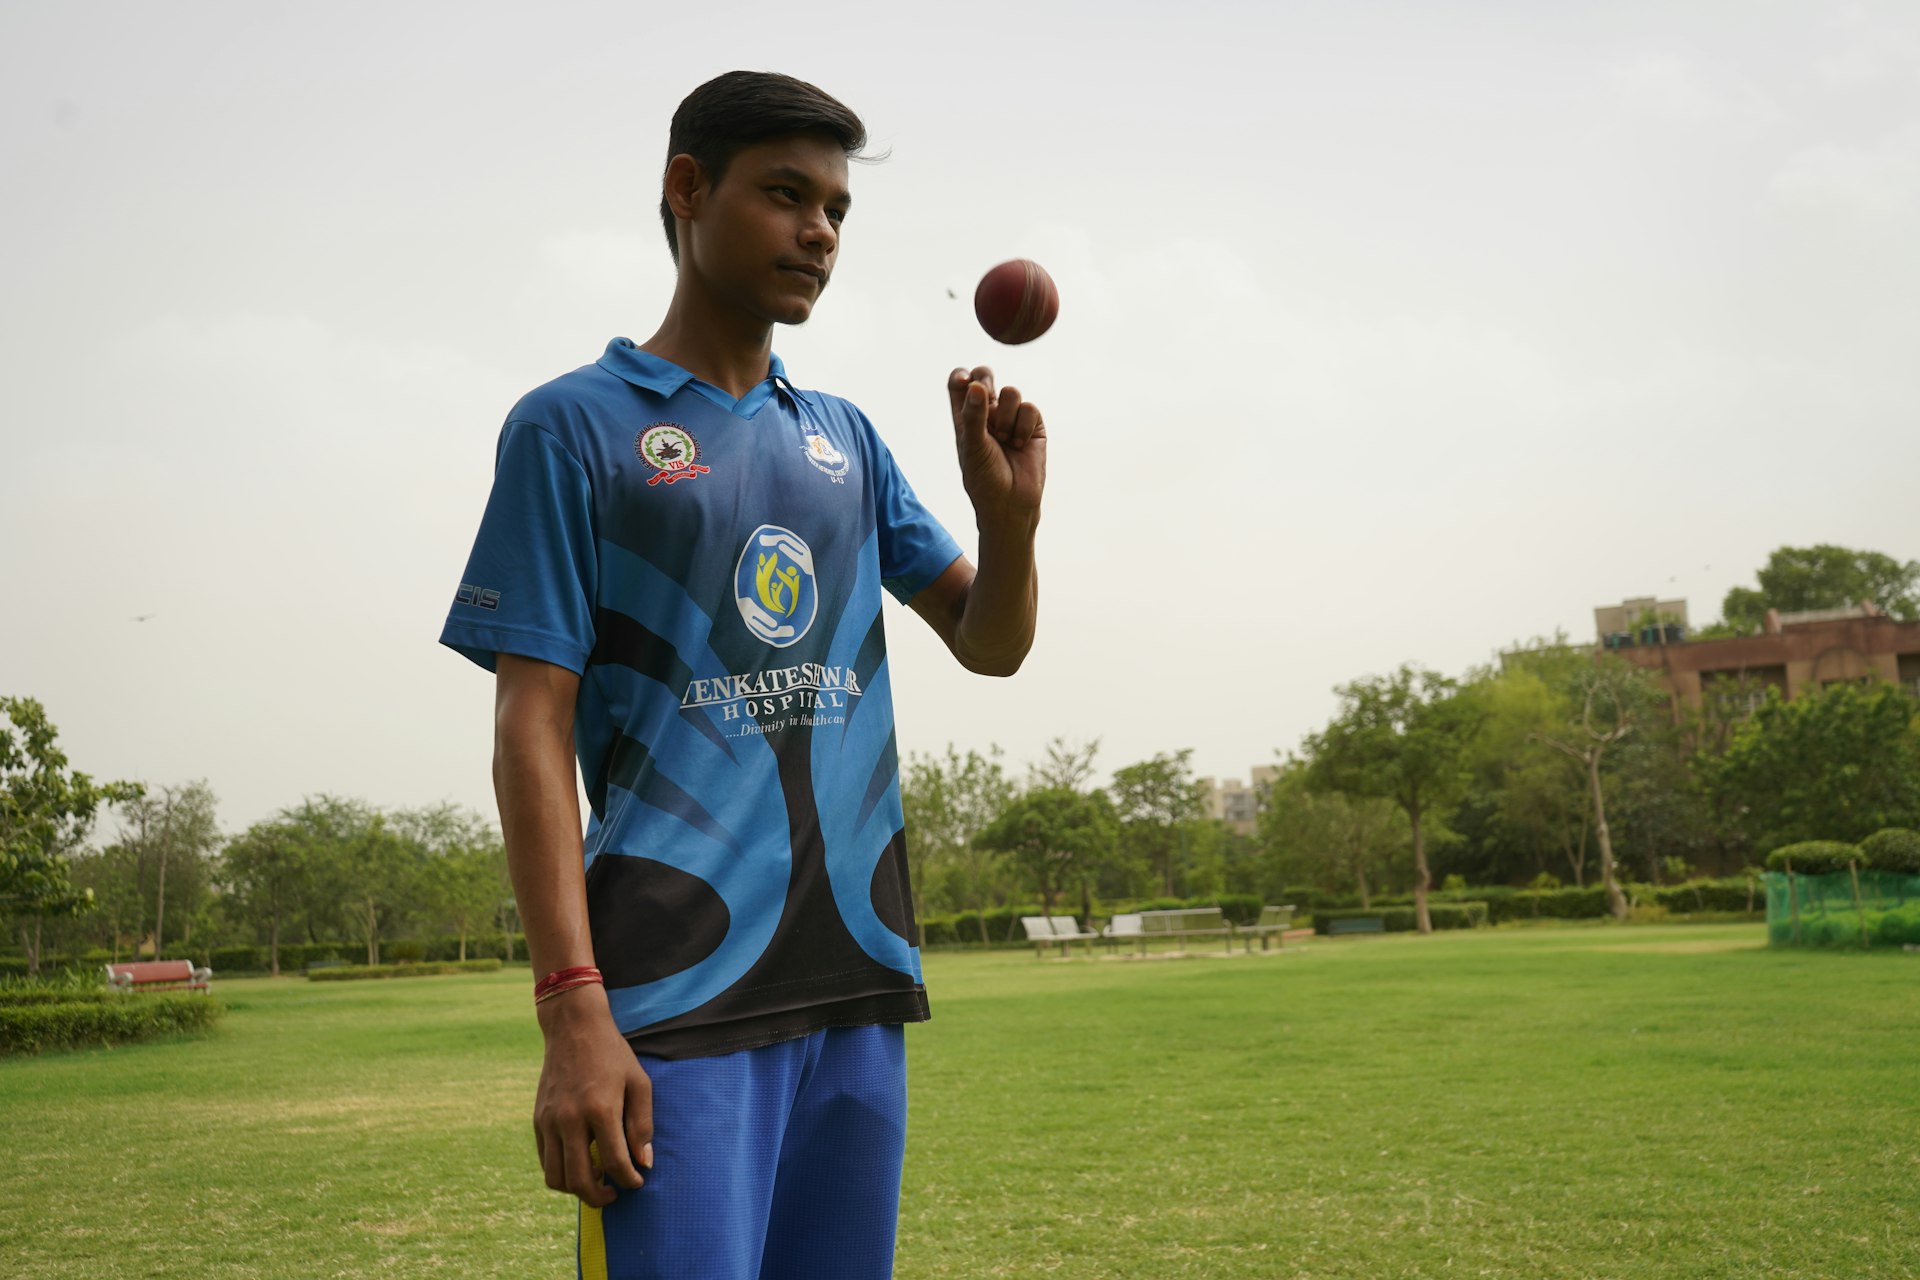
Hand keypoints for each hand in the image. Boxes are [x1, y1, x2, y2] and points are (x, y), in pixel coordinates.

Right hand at [532, 985, 652, 1206]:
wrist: (574, 1028)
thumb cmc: (613, 1054)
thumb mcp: (639, 1083)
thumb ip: (642, 1125)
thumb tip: (643, 1163)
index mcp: (600, 1109)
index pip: (615, 1163)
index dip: (629, 1180)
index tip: (637, 1182)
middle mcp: (570, 1119)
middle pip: (579, 1181)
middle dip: (600, 1197)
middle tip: (615, 1193)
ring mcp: (549, 1121)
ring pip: (555, 1178)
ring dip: (576, 1189)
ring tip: (596, 1179)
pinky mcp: (538, 1120)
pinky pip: (544, 1160)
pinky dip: (561, 1171)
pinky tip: (580, 1162)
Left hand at [948, 366, 1045, 530]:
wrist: (1011, 503)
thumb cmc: (984, 479)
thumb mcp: (973, 446)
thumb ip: (973, 416)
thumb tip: (976, 385)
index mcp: (965, 417)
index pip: (959, 384)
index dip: (962, 376)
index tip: (966, 382)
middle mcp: (987, 414)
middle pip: (985, 377)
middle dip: (986, 382)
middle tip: (987, 397)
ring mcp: (1011, 418)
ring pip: (1011, 392)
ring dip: (1006, 415)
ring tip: (1004, 440)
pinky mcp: (1033, 426)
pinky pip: (1030, 408)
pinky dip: (1024, 426)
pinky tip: (1020, 444)